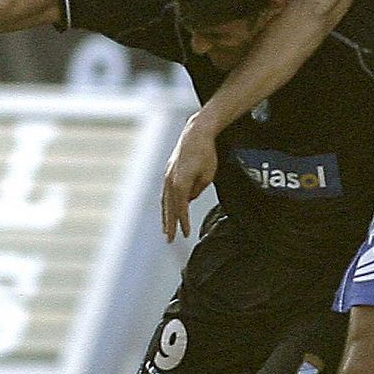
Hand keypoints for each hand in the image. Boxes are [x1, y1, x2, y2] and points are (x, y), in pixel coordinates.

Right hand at [161, 118, 217, 241]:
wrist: (196, 133)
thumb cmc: (206, 154)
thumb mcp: (208, 175)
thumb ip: (198, 190)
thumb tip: (189, 199)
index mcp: (181, 183)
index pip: (181, 208)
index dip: (183, 222)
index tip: (186, 234)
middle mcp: (171, 180)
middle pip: (169, 207)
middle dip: (169, 224)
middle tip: (169, 239)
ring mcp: (167, 176)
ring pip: (165, 200)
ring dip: (165, 216)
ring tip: (166, 230)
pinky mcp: (168, 172)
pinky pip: (166, 192)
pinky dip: (166, 204)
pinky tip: (167, 211)